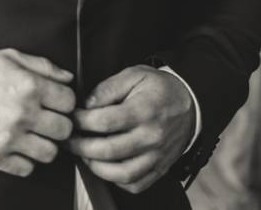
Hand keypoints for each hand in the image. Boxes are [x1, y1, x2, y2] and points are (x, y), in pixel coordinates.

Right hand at [0, 48, 75, 176]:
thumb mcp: (8, 56)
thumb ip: (42, 65)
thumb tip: (68, 77)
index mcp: (29, 86)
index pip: (69, 102)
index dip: (64, 102)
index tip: (56, 104)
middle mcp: (24, 113)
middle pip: (64, 129)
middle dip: (58, 124)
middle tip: (45, 121)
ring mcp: (10, 138)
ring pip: (49, 153)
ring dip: (44, 145)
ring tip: (32, 137)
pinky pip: (26, 168)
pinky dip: (24, 161)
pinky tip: (16, 148)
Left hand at [68, 66, 193, 193]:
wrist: (191, 104)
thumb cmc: (160, 89)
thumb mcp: (134, 75)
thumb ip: (108, 88)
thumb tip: (86, 104)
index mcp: (143, 110)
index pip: (104, 122)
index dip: (81, 121)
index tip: (71, 118)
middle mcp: (151, 136)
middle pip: (108, 150)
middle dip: (81, 147)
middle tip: (69, 140)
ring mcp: (157, 156)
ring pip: (121, 173)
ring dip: (96, 167)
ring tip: (85, 155)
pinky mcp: (160, 168)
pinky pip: (136, 184)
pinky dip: (117, 180)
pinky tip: (107, 167)